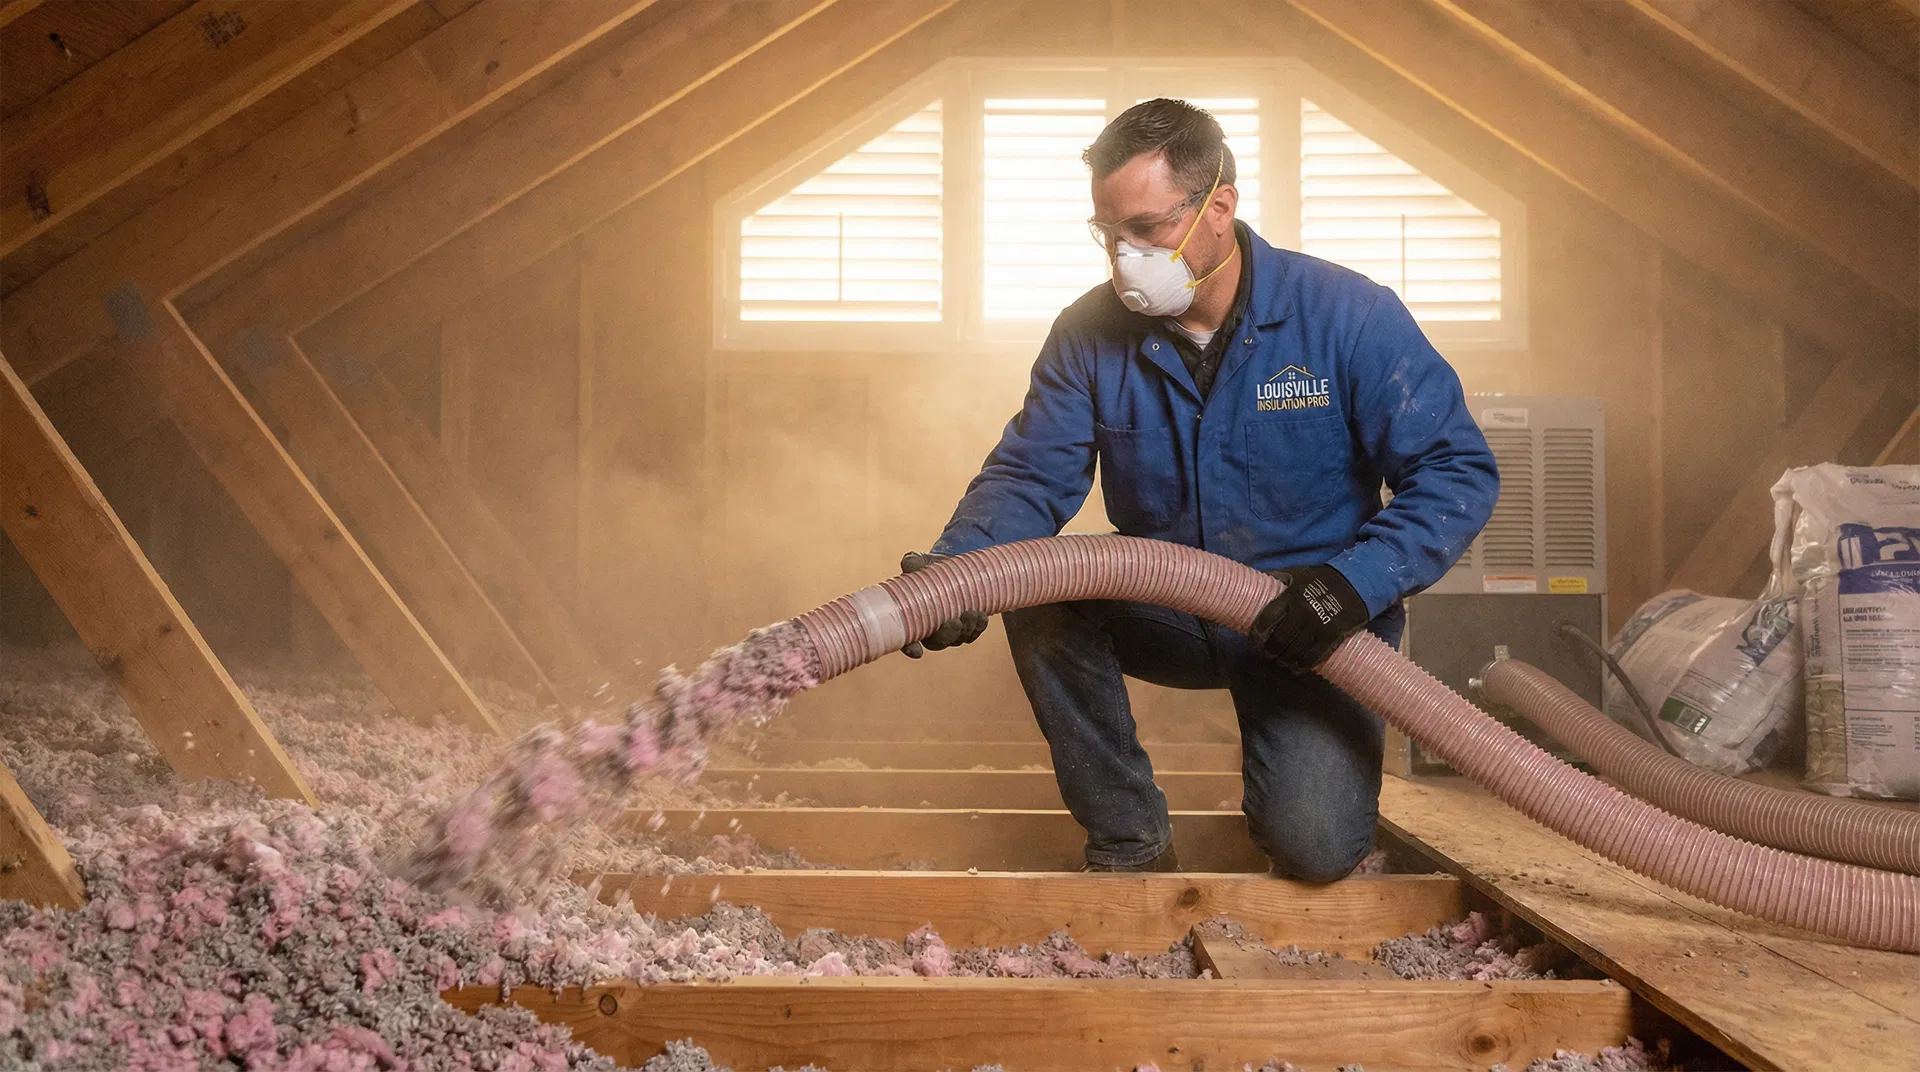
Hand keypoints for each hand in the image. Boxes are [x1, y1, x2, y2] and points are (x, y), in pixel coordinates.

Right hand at [898, 552, 988, 657]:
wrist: (956, 565)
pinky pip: (973, 634)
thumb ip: (912, 562)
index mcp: (913, 617)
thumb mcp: (920, 561)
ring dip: (966, 630)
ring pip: (958, 639)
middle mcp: (931, 629)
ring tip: (972, 613)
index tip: (916, 651)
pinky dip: (978, 627)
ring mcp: (950, 630)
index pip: (907, 639)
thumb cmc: (931, 566)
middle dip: (947, 637)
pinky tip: (981, 616)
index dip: (910, 647)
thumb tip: (909, 565)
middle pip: (937, 644)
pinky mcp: (967, 627)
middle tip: (955, 623)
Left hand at [1250, 563, 1368, 671]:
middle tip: (1268, 653)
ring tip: (1281, 662)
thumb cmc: (1322, 579)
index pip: (1267, 618)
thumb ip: (1277, 578)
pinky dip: (1302, 666)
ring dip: (1284, 660)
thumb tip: (1255, 582)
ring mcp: (1318, 626)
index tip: (1254, 640)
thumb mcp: (1298, 573)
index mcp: (1291, 596)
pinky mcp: (1332, 636)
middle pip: (1279, 639)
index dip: (1257, 633)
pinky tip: (1297, 668)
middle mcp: (1302, 612)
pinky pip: (1313, 657)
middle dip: (1270, 650)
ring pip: (1294, 651)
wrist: (1356, 583)